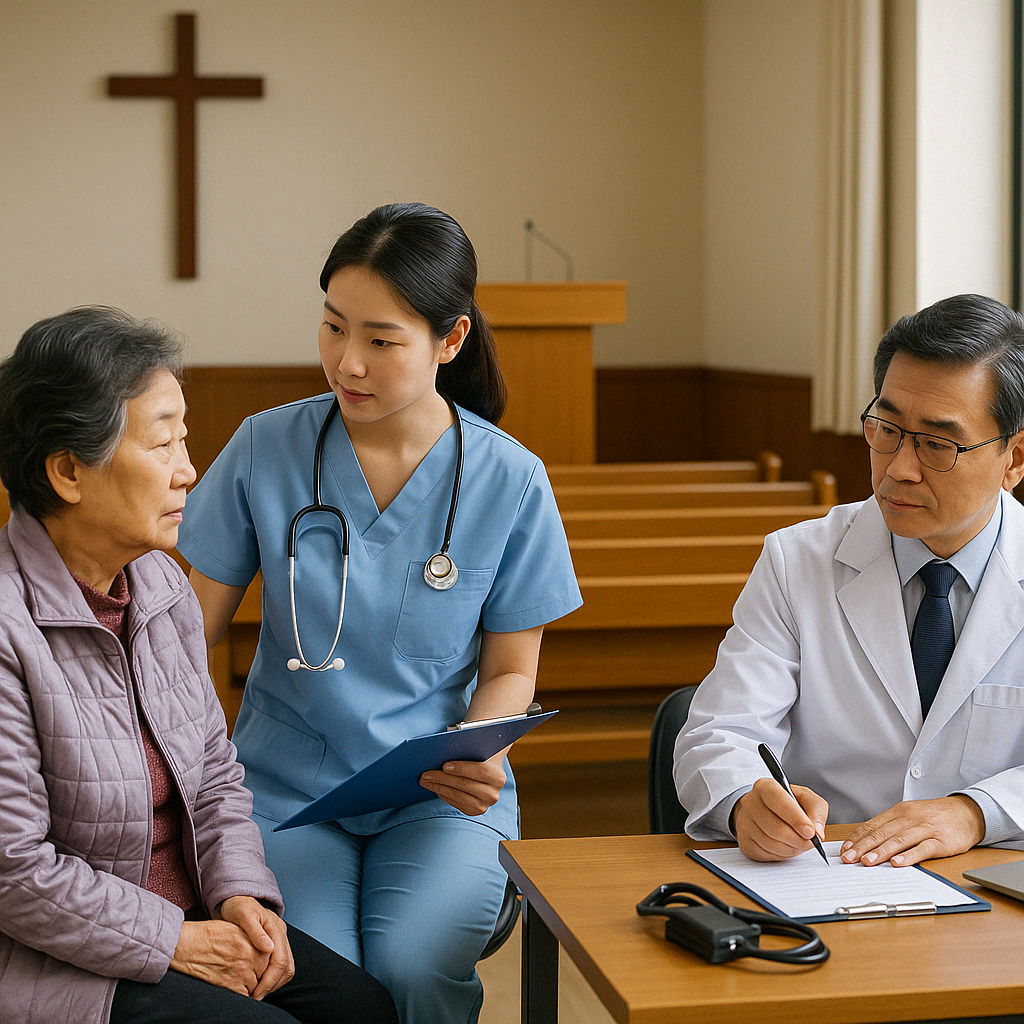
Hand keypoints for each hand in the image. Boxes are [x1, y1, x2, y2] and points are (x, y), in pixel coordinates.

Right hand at [170, 918, 270, 995]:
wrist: (188, 945)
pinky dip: (242, 995)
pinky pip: (245, 996)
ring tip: (241, 981)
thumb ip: (254, 939)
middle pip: (265, 973)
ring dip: (252, 986)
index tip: (260, 965)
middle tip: (250, 974)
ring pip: (256, 986)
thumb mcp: (237, 929)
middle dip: (260, 975)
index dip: (265, 963)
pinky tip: (235, 988)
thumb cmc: (209, 935)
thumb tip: (266, 947)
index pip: (271, 958)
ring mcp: (242, 972)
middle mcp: (252, 957)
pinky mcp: (231, 985)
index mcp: (255, 942)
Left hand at [217, 896, 294, 998]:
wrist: (237, 899)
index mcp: (276, 927)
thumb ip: (255, 931)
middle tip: (256, 997)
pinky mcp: (276, 944)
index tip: (255, 994)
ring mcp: (280, 939)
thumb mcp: (243, 915)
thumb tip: (269, 948)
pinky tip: (260, 983)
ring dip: (274, 983)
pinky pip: (281, 966)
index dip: (269, 980)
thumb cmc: (237, 907)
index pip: (280, 960)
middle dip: (272, 985)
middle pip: (287, 966)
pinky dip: (273, 978)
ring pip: (287, 968)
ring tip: (258, 993)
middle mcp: (282, 934)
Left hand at [419, 748, 507, 814]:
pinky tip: (434, 787)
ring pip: (459, 797)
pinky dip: (443, 795)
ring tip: (425, 780)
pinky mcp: (475, 810)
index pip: (480, 771)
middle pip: (466, 785)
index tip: (444, 765)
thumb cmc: (480, 755)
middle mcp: (494, 793)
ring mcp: (484, 804)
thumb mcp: (479, 747)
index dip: (462, 768)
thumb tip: (448, 738)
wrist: (488, 770)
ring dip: (439, 788)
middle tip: (426, 774)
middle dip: (443, 779)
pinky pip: (456, 804)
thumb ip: (469, 742)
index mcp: (498, 776)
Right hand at [732, 777, 828, 861]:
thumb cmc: (787, 804)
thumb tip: (817, 832)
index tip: (810, 832)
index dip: (796, 818)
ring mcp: (745, 823)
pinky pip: (766, 854)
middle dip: (798, 839)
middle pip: (776, 828)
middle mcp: (751, 803)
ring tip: (798, 842)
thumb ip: (816, 809)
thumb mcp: (806, 798)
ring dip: (791, 848)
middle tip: (810, 841)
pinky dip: (781, 854)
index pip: (779, 801)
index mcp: (765, 787)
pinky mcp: (744, 841)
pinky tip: (785, 846)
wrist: (763, 810)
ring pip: (771, 844)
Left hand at [840, 795, 985, 866]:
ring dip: (881, 852)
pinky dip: (909, 856)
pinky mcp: (941, 841)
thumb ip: (890, 826)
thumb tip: (865, 841)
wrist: (966, 812)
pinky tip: (898, 863)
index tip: (845, 849)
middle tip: (849, 858)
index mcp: (898, 811)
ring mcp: (925, 829)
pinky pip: (923, 849)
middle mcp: (909, 818)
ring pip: (899, 840)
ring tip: (867, 862)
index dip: (857, 838)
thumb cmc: (932, 816)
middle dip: (863, 847)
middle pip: (882, 833)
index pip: (872, 825)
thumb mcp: (909, 815)